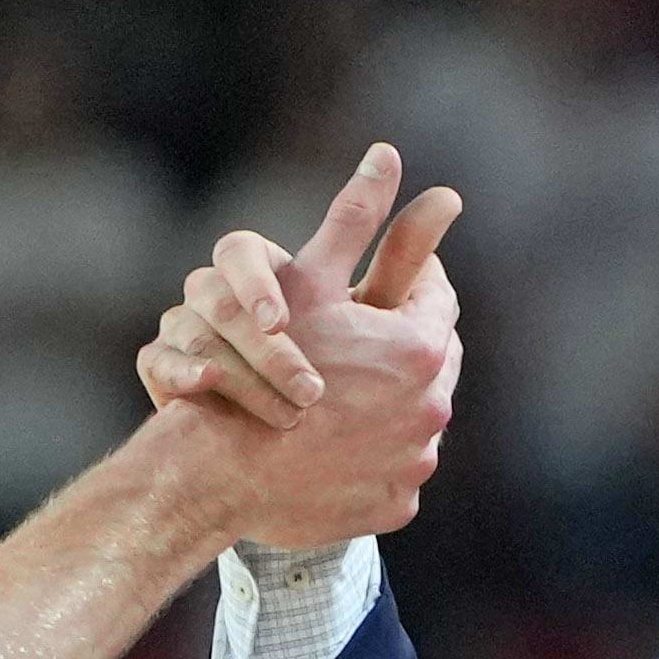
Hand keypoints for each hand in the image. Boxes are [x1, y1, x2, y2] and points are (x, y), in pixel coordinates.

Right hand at [141, 147, 464, 549]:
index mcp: (420, 349)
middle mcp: (431, 409)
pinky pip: (391, 472)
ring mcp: (414, 462)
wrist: (225, 472)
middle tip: (361, 339)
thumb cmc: (261, 365)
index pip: (433, 298)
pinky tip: (333, 447)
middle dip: (400, 347)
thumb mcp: (306, 282)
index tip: (381, 280)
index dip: (407, 282)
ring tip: (342, 395)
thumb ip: (354, 219)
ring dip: (388, 404)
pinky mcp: (395, 505)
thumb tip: (389, 152)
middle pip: (428, 363)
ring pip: (411, 419)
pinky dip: (370, 457)